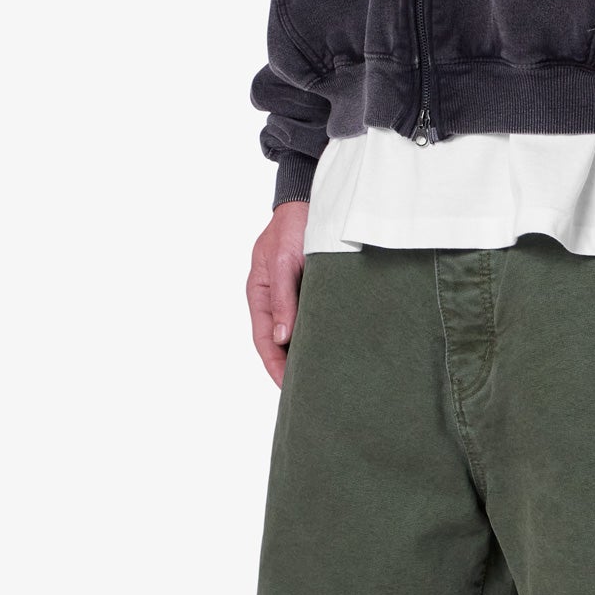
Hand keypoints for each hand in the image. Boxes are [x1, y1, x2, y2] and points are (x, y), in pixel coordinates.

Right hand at [247, 201, 308, 386]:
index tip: (289, 389)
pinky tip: (335, 352)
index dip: (275, 367)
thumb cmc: (293, 226)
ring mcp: (292, 298)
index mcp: (260, 295)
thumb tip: (283, 338)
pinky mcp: (312, 293)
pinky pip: (313, 322)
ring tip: (324, 380)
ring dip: (308, 356)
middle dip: (292, 369)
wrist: (310, 200)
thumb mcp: (284, 260)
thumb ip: (283, 297)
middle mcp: (275, 301)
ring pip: (297, 336)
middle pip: (280, 345)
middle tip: (311, 394)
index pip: (264, 342)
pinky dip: (320, 338)